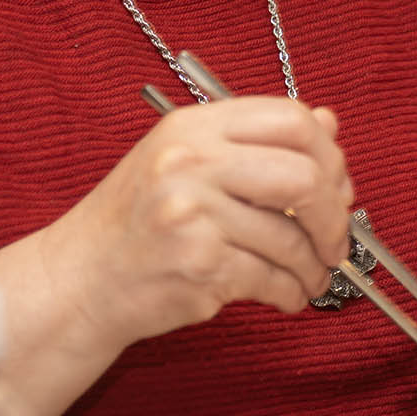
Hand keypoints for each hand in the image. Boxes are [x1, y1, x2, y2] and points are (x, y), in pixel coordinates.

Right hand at [40, 96, 353, 351]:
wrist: (79, 279)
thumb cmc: (138, 221)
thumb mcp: (189, 160)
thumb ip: (256, 142)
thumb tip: (328, 125)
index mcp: (195, 126)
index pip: (289, 120)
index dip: (329, 154)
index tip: (337, 186)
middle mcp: (191, 161)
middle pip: (303, 175)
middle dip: (333, 216)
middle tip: (335, 241)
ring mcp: (192, 213)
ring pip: (291, 238)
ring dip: (314, 265)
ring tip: (311, 276)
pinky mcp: (197, 265)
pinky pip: (270, 279)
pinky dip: (290, 293)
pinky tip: (288, 295)